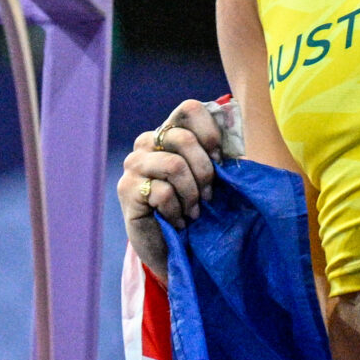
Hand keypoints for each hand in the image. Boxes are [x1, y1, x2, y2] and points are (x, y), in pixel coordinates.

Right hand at [118, 99, 224, 283]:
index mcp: (169, 132)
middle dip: (204, 172)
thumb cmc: (196, 208)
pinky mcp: (127, 189)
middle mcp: (147, 142)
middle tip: (207, 197)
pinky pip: (162, 192)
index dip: (210, 133)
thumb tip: (232, 121)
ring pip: (174, 165)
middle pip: (183, 137)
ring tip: (192, 212)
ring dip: (191, 194)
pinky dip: (176, 211)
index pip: (189, 109)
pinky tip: (176, 220)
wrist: (175, 250)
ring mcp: (134, 164)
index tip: (220, 162)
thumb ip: (218, 151)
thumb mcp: (213, 177)